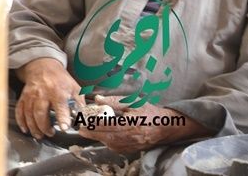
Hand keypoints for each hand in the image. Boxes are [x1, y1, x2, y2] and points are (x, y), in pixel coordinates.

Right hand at [14, 57, 84, 138]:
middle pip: (40, 113)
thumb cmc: (60, 79)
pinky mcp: (24, 97)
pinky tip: (26, 129)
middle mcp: (43, 93)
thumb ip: (79, 104)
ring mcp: (31, 95)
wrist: (43, 66)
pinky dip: (21, 121)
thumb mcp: (75, 88)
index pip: (60, 106)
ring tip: (39, 135)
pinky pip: (20, 110)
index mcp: (58, 91)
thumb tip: (84, 118)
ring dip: (33, 127)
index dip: (62, 118)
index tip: (64, 127)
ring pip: (29, 114)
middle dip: (44, 127)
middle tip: (50, 133)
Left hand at [77, 95, 208, 153]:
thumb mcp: (133, 102)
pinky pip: (117, 148)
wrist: (166, 126)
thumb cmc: (149, 112)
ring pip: (112, 144)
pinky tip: (102, 137)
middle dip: (93, 134)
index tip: (84, 122)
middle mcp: (133, 136)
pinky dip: (108, 143)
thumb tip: (98, 99)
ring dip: (99, 138)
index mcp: (132, 123)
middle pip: (108, 137)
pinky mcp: (134, 149)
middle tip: (81, 130)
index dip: (95, 124)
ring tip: (89, 132)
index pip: (109, 125)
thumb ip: (114, 101)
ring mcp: (134, 144)